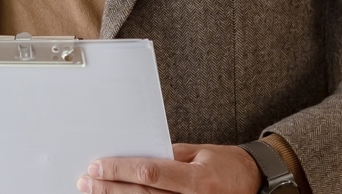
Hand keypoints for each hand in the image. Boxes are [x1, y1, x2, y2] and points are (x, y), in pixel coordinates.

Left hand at [81, 143, 260, 193]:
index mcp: (197, 180)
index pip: (150, 174)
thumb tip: (134, 158)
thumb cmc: (227, 165)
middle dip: (110, 188)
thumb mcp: (200, 152)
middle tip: (87, 181)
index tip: (98, 166)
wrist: (254, 182)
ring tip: (93, 192)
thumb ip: (168, 156)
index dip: (120, 171)